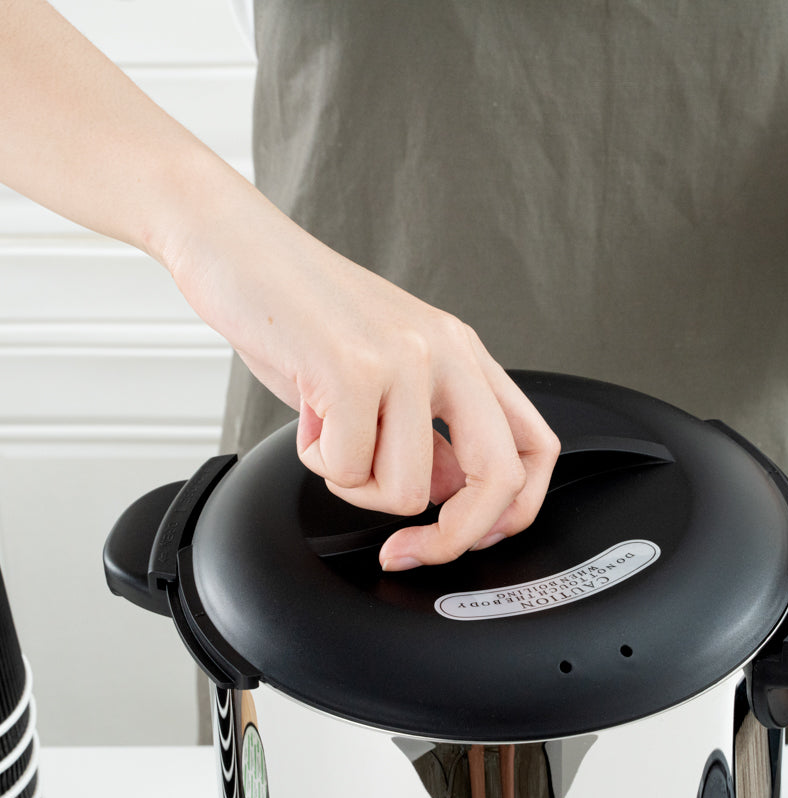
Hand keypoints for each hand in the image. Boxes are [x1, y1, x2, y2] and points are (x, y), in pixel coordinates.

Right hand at [165, 176, 559, 570]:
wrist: (235, 244)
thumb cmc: (302, 311)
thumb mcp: (383, 375)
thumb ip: (426, 434)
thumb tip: (449, 492)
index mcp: (464, 353)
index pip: (535, 447)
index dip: (514, 511)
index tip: (472, 536)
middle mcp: (447, 352)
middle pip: (499, 478)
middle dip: (453, 537)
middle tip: (406, 548)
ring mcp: (405, 359)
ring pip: (408, 490)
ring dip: (358, 485)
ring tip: (331, 434)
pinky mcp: (353, 369)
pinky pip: (347, 470)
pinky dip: (318, 461)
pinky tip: (309, 415)